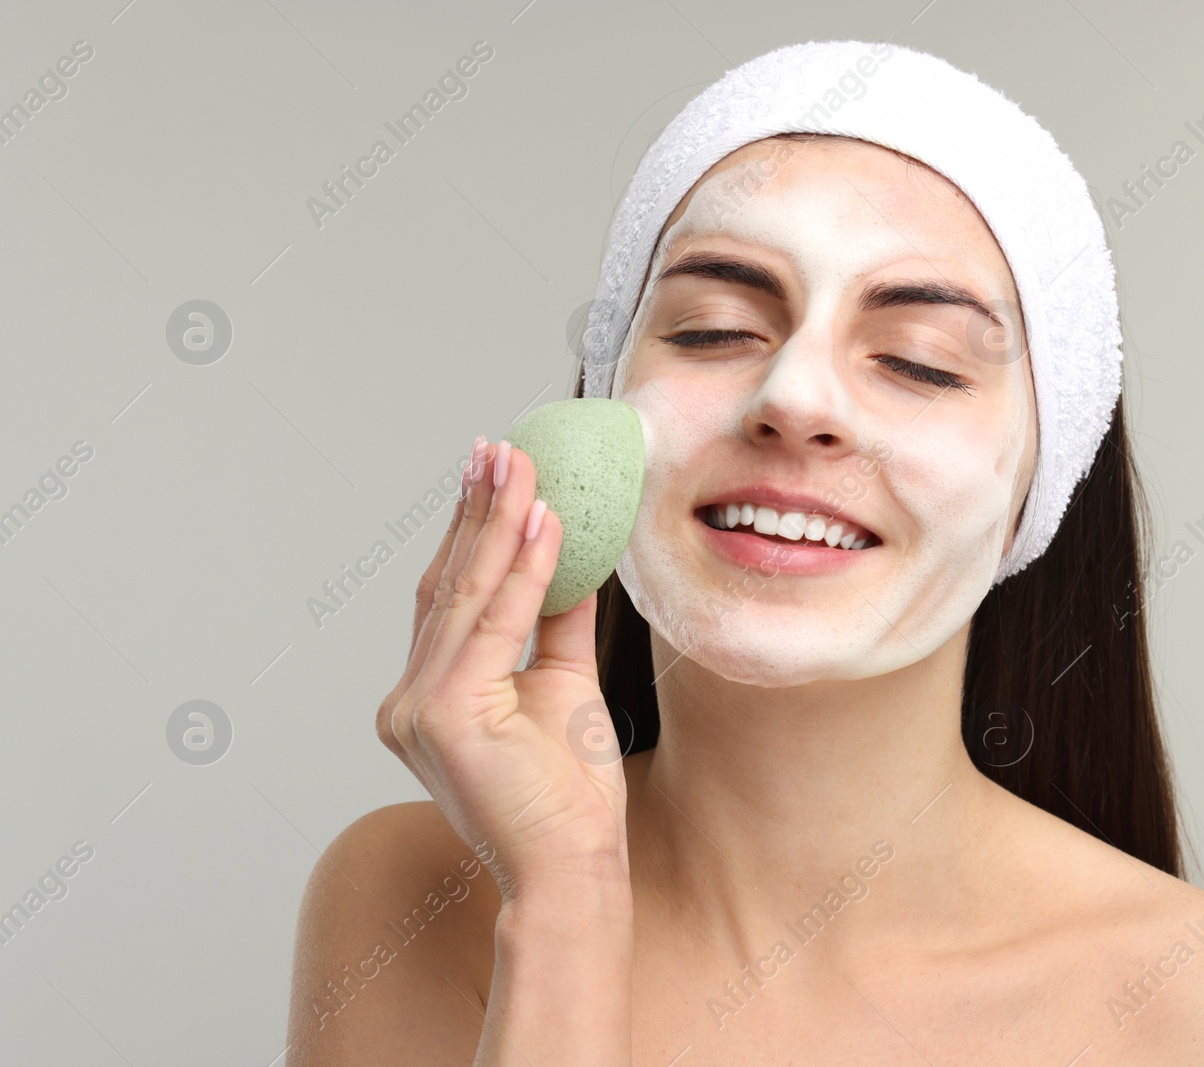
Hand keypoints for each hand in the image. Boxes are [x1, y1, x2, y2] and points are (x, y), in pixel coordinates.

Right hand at [377, 436, 629, 901]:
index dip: (469, 532)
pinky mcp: (442, 715)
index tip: (491, 473)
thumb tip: (566, 551)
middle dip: (476, 512)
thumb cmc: (568, 792)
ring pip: (465, 596)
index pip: (448, 598)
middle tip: (498, 449)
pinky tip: (543, 522)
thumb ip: (553, 620)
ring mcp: (416, 709)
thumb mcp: (561, 683)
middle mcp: (408, 701)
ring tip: (520, 466)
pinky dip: (522, 570)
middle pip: (447, 586)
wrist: (574, 865)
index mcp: (426, 697)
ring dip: (497, 524)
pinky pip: (492, 623)